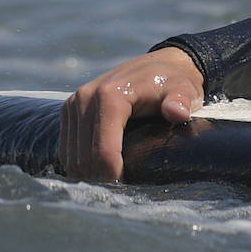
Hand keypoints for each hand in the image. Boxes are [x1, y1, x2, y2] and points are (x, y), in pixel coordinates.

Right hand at [60, 47, 204, 181]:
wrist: (159, 66)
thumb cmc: (173, 82)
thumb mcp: (184, 90)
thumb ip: (181, 102)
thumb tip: (178, 113)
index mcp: (110, 96)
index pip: (102, 150)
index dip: (113, 174)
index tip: (130, 182)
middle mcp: (85, 98)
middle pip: (83, 157)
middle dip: (101, 177)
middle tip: (123, 185)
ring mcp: (73, 104)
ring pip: (70, 157)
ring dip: (89, 173)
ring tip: (114, 179)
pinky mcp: (69, 111)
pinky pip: (66, 149)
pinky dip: (81, 163)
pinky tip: (101, 168)